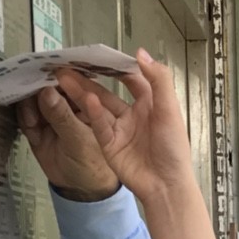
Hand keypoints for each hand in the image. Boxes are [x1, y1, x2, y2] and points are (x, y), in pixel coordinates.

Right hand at [16, 71, 119, 200]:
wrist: (82, 194)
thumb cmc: (95, 168)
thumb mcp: (81, 141)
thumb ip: (63, 117)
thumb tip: (47, 92)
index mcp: (96, 107)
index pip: (83, 82)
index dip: (70, 73)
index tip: (56, 63)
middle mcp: (75, 108)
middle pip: (57, 88)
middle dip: (45, 82)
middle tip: (34, 74)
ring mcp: (56, 119)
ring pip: (40, 102)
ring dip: (33, 99)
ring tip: (29, 96)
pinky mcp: (40, 131)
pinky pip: (29, 118)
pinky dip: (26, 116)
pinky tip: (28, 116)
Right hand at [76, 49, 196, 205]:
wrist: (167, 186)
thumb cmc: (174, 149)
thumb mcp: (170, 109)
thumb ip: (158, 79)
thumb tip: (141, 53)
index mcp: (150, 104)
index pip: (131, 79)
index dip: (116, 66)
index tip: (100, 54)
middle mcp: (132, 116)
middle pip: (106, 92)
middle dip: (89, 79)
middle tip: (71, 65)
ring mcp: (119, 130)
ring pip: (97, 107)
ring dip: (82, 92)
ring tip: (64, 78)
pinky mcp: (109, 145)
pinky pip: (99, 125)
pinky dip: (93, 112)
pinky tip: (86, 99)